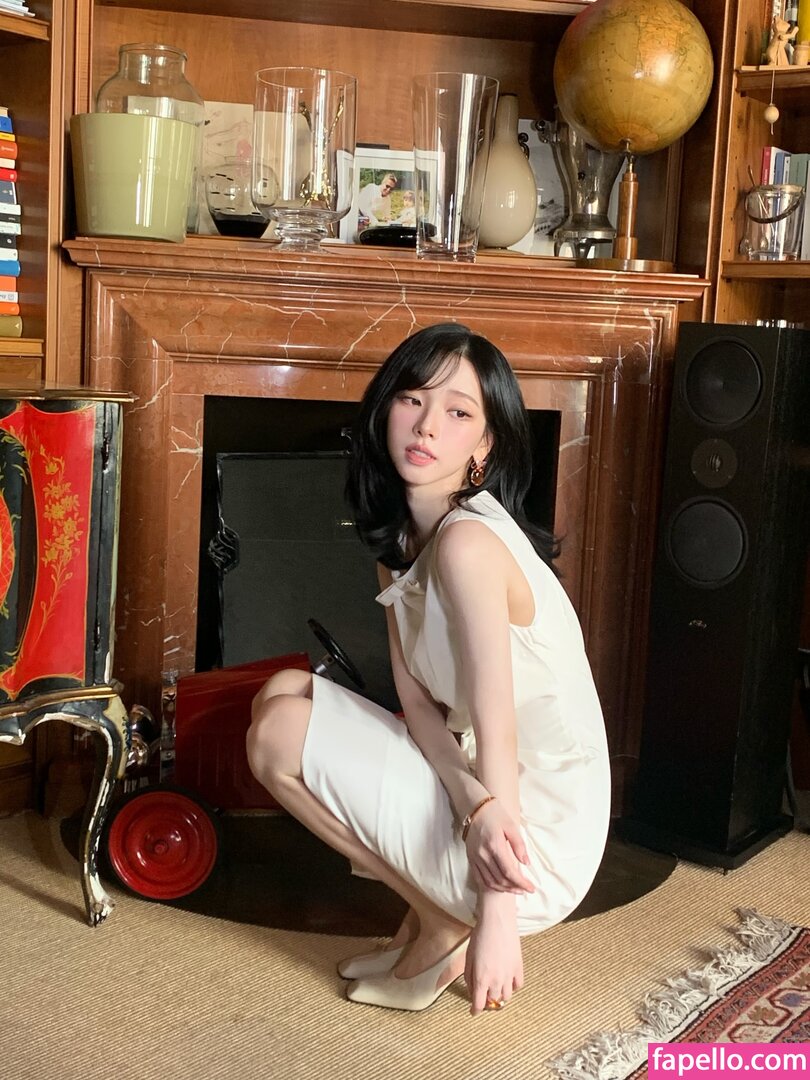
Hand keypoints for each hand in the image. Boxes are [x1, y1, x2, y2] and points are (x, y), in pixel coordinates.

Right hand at [464, 799, 534, 893]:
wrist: (474, 808)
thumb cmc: (495, 814)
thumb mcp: (511, 825)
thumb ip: (519, 845)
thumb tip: (526, 863)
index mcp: (495, 845)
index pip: (509, 871)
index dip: (521, 882)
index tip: (531, 888)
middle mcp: (483, 854)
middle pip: (500, 879)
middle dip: (515, 887)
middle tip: (526, 889)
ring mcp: (475, 857)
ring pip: (490, 882)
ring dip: (504, 889)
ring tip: (516, 889)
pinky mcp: (471, 858)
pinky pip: (480, 878)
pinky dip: (491, 886)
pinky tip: (501, 886)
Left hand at [465, 898, 523, 1015]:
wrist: (497, 921)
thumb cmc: (480, 936)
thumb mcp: (468, 957)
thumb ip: (469, 977)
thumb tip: (472, 990)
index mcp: (481, 979)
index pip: (479, 1004)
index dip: (475, 1010)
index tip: (474, 1011)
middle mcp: (496, 981)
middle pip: (493, 1001)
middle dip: (487, 1000)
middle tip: (483, 995)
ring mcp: (509, 975)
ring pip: (506, 996)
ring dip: (499, 994)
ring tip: (495, 987)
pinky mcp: (519, 968)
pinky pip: (517, 986)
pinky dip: (512, 987)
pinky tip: (507, 981)